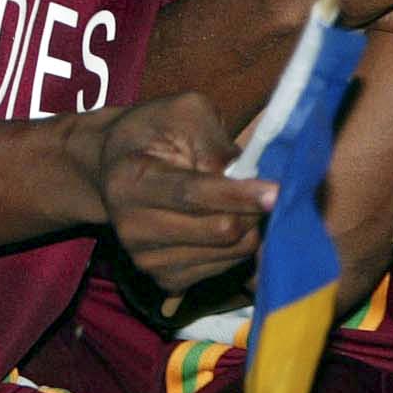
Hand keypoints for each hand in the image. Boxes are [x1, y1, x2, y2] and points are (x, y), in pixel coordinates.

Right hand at [93, 91, 273, 295]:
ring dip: (251, 225)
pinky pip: (225, 269)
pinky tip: (230, 220)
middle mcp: (133, 228)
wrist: (115, 169)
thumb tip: (244, 176)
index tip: (277, 192)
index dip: (238, 194)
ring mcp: (147, 260)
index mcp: (131, 181)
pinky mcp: (166, 280)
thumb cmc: (155, 132)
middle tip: (264, 187)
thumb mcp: (183, 112)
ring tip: (243, 201)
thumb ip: (213, 140)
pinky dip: (239, 245)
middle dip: (253, 208)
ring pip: (230, 252)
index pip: (193, 194)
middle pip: (219, 230)